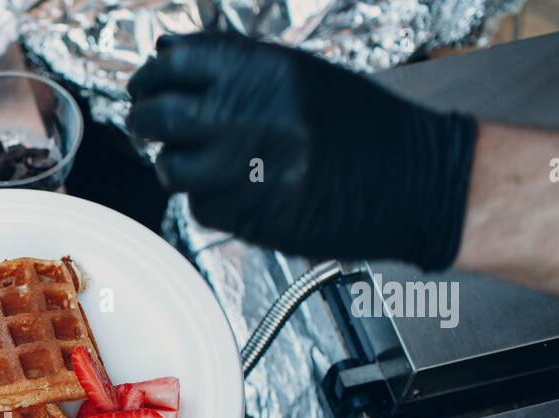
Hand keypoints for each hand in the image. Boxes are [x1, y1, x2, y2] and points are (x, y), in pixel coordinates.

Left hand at [127, 32, 476, 271]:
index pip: (176, 62)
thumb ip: (238, 69)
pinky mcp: (249, 217)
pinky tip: (235, 190)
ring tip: (190, 161)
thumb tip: (169, 60)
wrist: (414, 180)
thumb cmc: (363, 127)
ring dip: (173, 164)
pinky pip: (201, 207)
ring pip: (172, 168)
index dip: (151, 74)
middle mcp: (249, 117)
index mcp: (266, 72)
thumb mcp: (303, 77)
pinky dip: (207, 199)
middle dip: (144, 119)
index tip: (146, 83)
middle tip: (145, 121)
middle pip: (160, 116)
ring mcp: (245, 170)